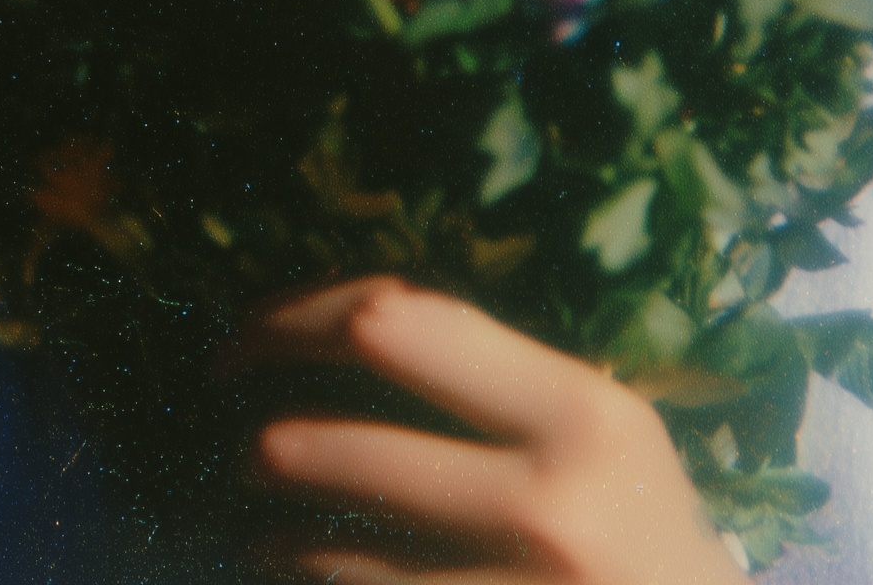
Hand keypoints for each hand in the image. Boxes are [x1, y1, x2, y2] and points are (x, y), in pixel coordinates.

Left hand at [238, 276, 748, 584]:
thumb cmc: (648, 537)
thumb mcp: (607, 436)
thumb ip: (502, 381)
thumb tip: (350, 321)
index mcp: (583, 410)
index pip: (402, 321)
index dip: (300, 313)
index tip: (249, 326)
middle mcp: (549, 501)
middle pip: (342, 435)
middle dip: (261, 431)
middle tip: (224, 412)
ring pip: (325, 548)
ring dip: (267, 528)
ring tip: (252, 517)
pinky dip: (309, 580)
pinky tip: (296, 567)